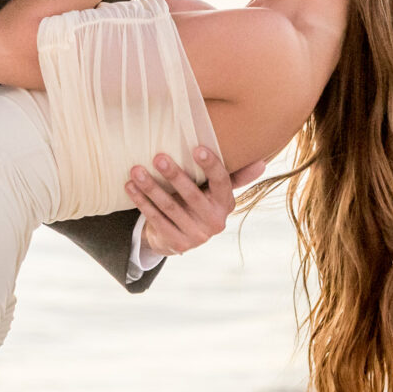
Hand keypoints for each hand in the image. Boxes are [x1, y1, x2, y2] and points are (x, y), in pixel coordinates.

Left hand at [127, 146, 265, 255]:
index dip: (210, 165)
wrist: (182, 237)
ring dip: (151, 187)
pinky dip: (141, 201)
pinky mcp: (177, 243)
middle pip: (192, 195)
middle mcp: (214, 222)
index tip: (196, 148)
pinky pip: (156, 219)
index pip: (221, 182)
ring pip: (169, 207)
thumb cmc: (200, 203)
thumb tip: (262, 162)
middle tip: (158, 157)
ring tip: (136, 170)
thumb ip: (235, 176)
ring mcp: (195, 235)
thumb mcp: (217, 192)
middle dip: (174, 175)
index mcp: (226, 204)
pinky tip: (130, 186)